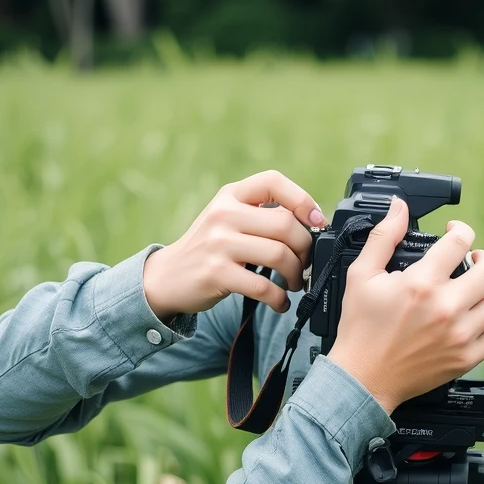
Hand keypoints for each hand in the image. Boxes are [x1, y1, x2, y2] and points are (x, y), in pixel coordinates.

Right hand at [142, 170, 324, 320]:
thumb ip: (262, 214)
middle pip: (285, 224)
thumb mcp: (228, 218)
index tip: (316, 221)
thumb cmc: (210, 248)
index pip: (273, 181)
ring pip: (279, 254)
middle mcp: (223, 214)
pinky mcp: (217, 273)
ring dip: (295, 274)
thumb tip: (313, 223)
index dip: (302, 199)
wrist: (167, 277)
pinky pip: (263, 286)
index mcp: (230, 195)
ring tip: (293, 283)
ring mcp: (219, 244)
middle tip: (305, 264)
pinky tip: (279, 302)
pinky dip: (279, 298)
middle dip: (305, 248)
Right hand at [327, 197, 483, 413]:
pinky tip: (481, 312)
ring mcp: (460, 335)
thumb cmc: (360, 328)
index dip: (460, 229)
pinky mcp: (467, 357)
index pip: (460, 242)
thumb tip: (399, 207)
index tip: (454, 232)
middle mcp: (446, 308)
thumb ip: (383, 236)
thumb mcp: (361, 275)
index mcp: (421, 283)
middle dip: (482, 256)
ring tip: (481, 284)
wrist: (363, 377)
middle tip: (472, 259)